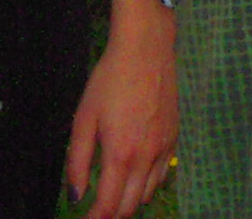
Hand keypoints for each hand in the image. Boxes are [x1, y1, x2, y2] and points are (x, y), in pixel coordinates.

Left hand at [65, 0, 177, 215]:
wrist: (146, 49)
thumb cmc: (109, 80)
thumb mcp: (84, 119)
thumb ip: (78, 162)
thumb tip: (76, 196)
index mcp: (120, 154)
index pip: (109, 206)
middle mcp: (146, 157)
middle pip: (130, 207)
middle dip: (111, 215)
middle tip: (95, 211)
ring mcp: (164, 148)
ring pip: (148, 194)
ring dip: (129, 202)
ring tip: (113, 195)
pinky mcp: (174, 138)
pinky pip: (162, 175)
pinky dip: (146, 184)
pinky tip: (134, 174)